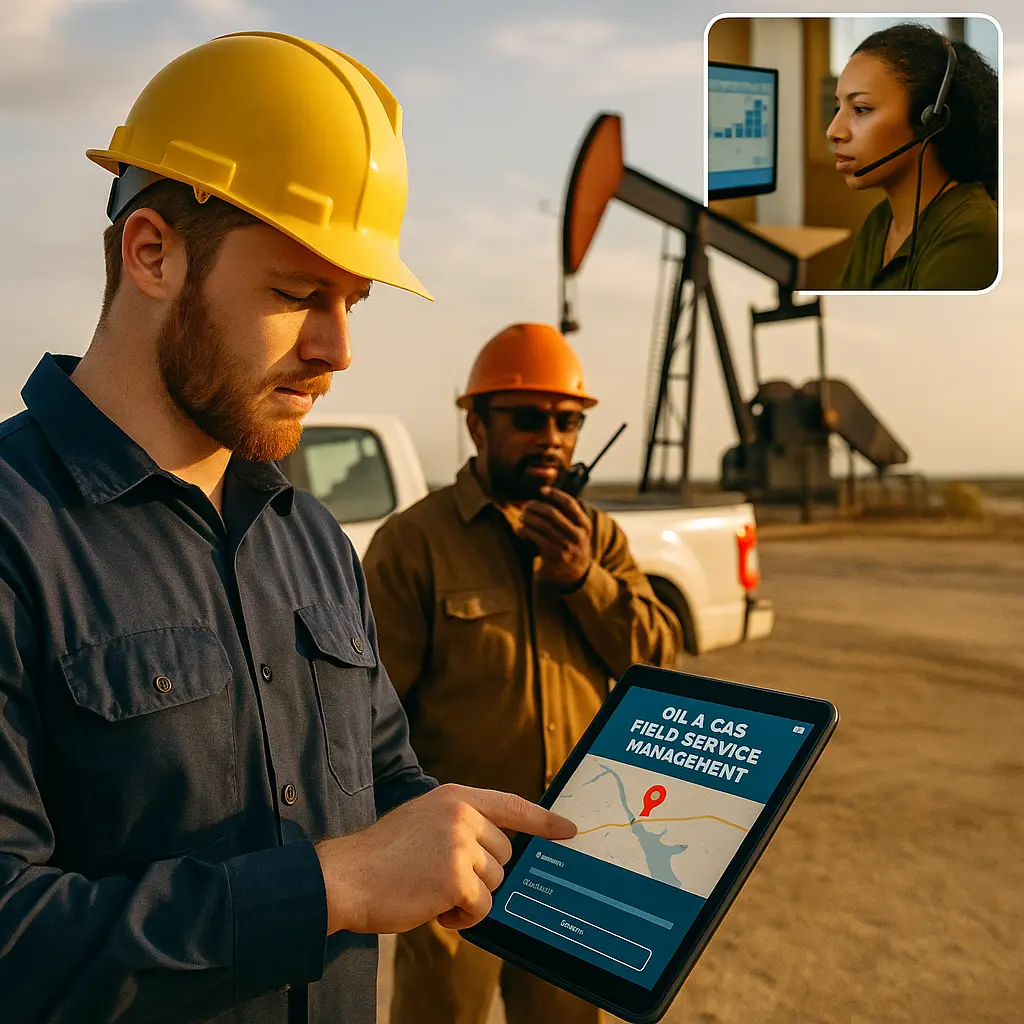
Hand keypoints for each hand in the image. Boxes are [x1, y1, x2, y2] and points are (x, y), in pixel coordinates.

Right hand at [315, 784, 576, 935]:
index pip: (511, 805)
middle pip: (504, 854)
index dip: (544, 820)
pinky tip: (433, 908)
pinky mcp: (456, 878)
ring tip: (431, 889)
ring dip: (469, 896)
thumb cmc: (383, 855)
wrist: (347, 876)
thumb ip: (461, 824)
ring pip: (495, 882)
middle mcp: (462, 815)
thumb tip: (501, 848)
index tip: (569, 829)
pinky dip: (462, 916)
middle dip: (480, 873)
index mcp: (455, 797)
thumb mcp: (425, 820)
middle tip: (439, 876)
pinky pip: (482, 906)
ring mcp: (460, 845)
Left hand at [520, 488, 592, 589]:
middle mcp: (578, 534)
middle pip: (552, 513)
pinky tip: (520, 530)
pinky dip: (525, 532)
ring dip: (528, 518)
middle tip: (526, 506)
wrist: (578, 572)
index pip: (570, 503)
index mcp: (585, 524)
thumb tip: (545, 493)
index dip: (555, 494)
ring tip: (522, 516)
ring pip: (542, 525)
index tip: (542, 490)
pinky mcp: (555, 556)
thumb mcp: (579, 530)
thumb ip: (568, 515)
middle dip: (535, 506)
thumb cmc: (573, 545)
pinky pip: (536, 539)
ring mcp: (567, 546)